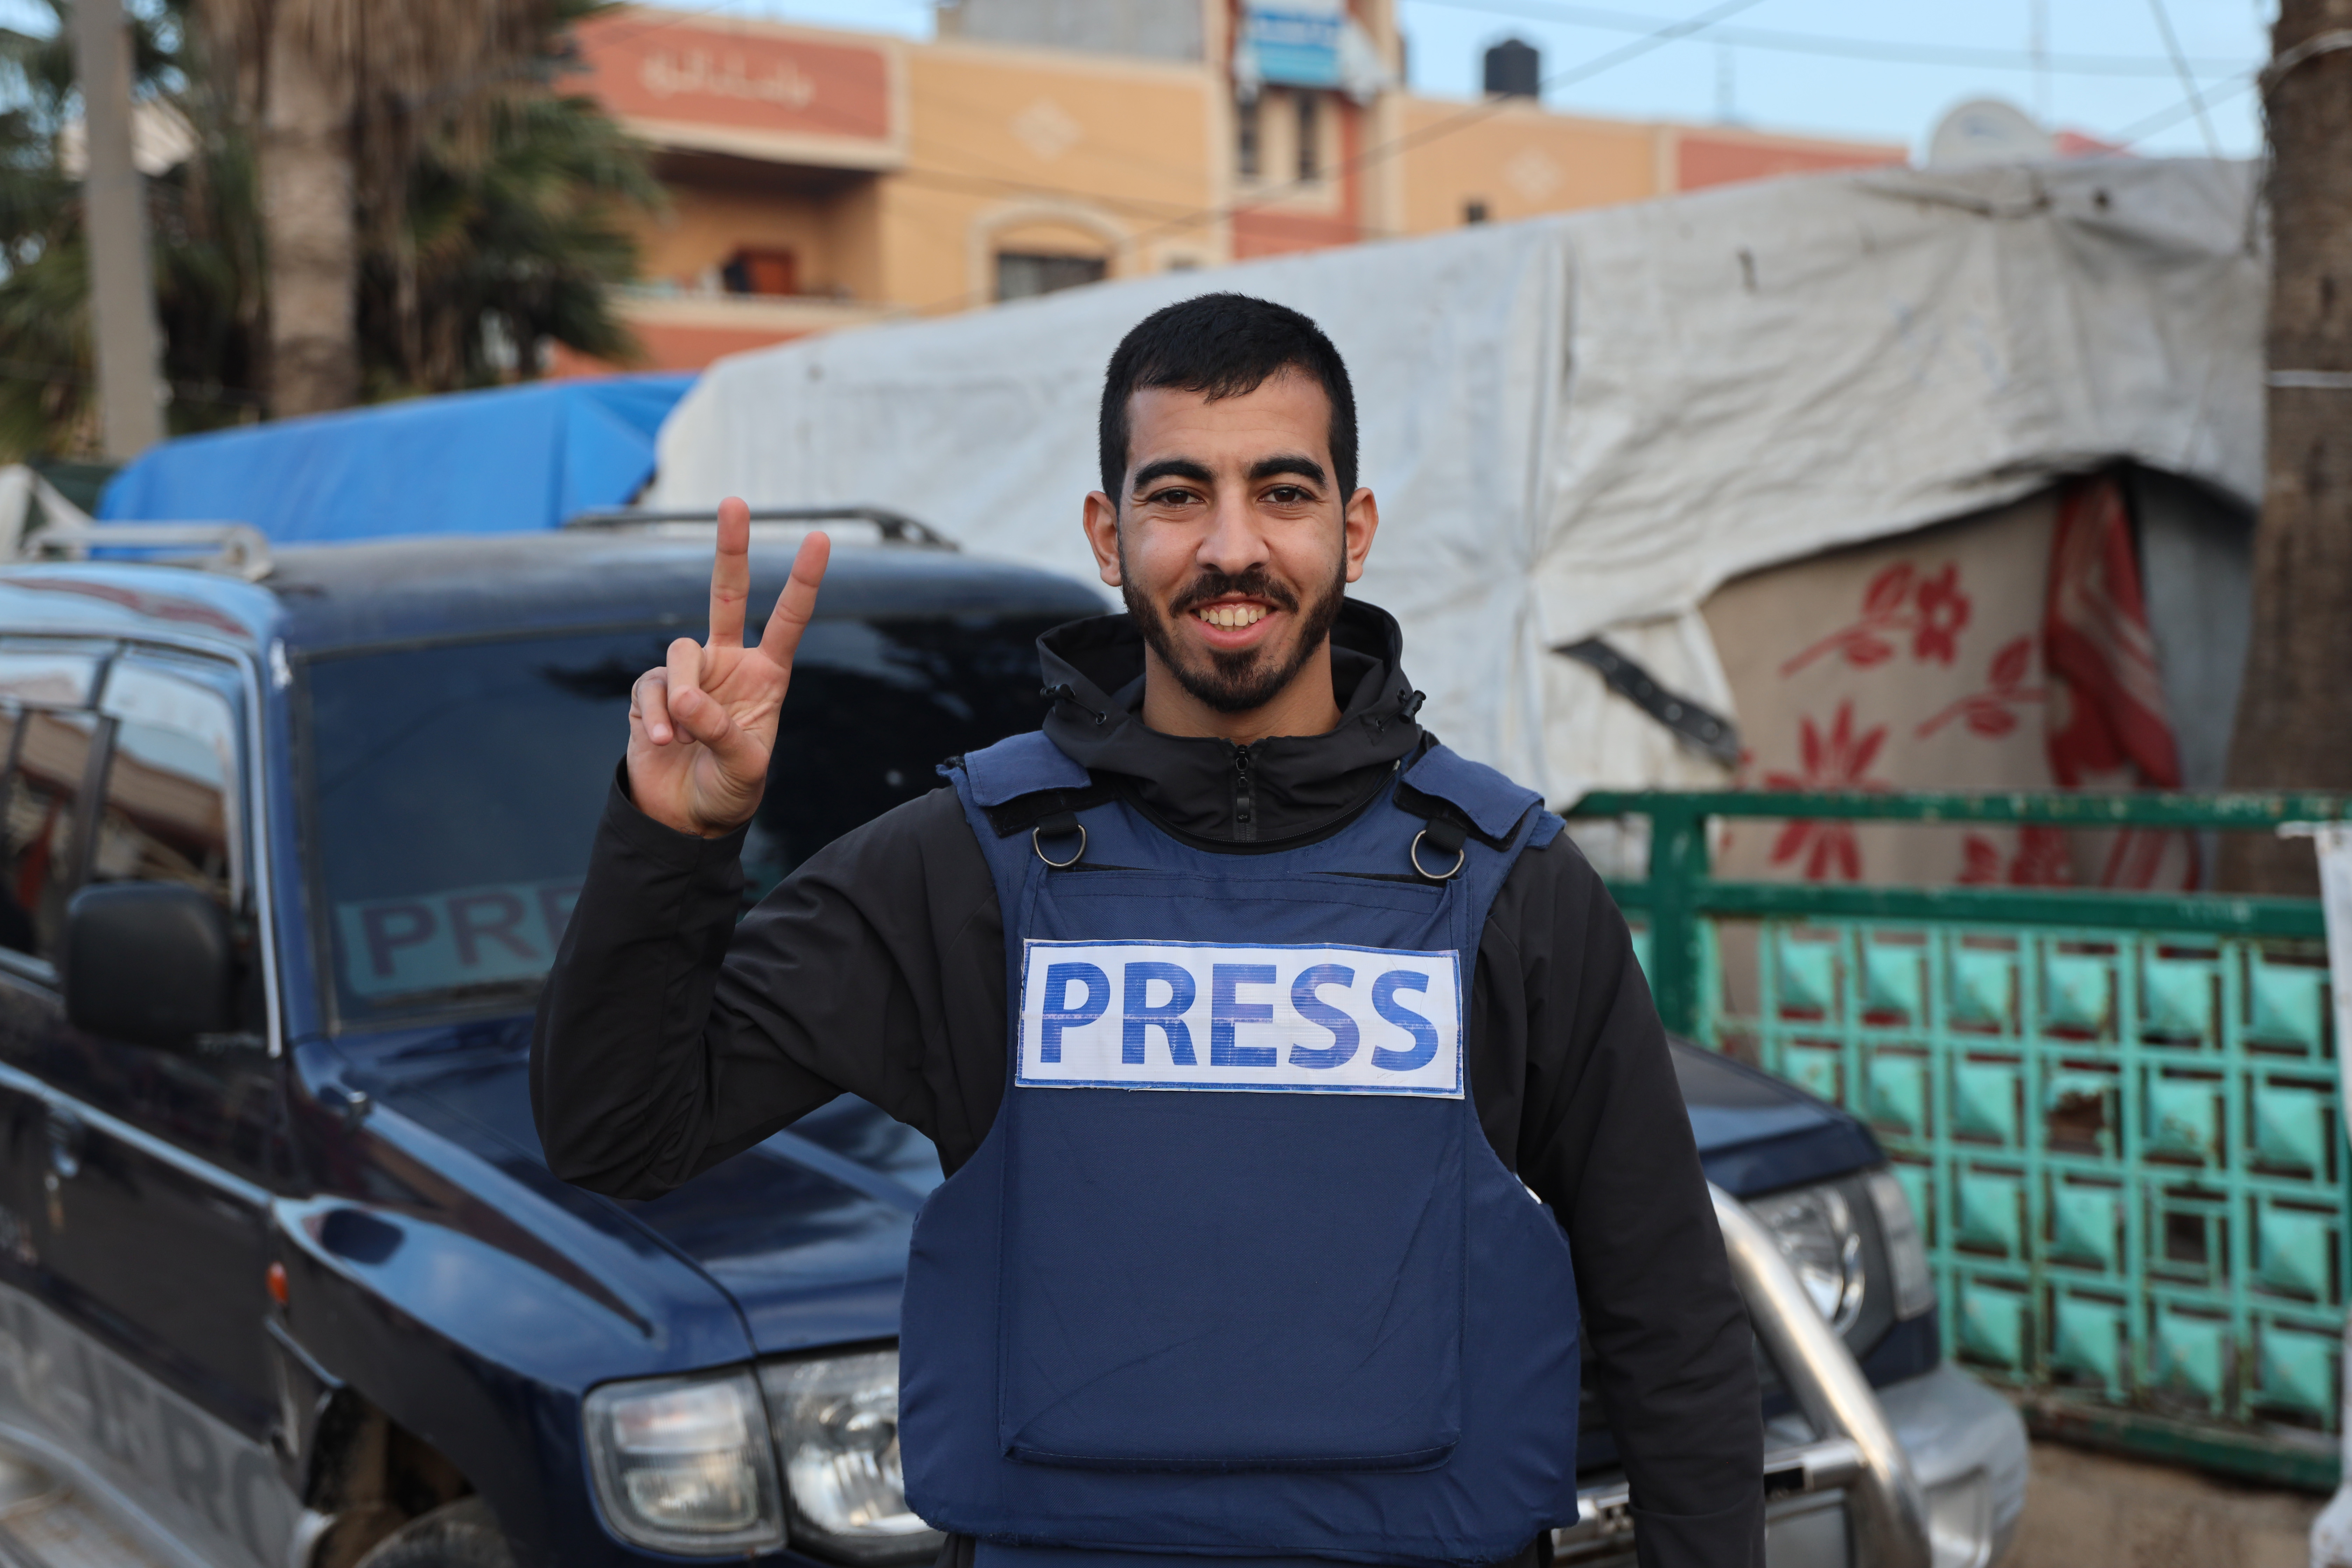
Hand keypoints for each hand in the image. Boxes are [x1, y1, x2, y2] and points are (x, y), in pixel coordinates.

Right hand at [628, 498, 829, 837]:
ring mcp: (689, 673)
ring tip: (682, 737)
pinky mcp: (654, 690)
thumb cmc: (729, 791)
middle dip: (731, 548)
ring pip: (681, 650)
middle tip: (734, 502)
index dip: (803, 580)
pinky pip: (652, 686)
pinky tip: (662, 742)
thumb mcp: (743, 767)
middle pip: (727, 594)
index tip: (820, 538)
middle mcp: (728, 664)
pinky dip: (655, 713)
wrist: (686, 819)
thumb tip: (686, 698)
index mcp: (766, 676)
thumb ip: (721, 730)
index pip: (787, 620)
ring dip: (683, 694)